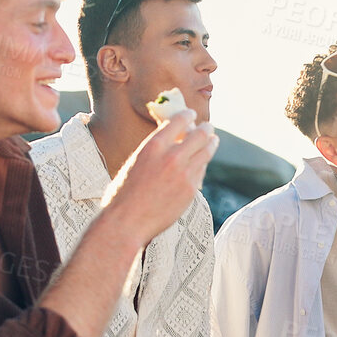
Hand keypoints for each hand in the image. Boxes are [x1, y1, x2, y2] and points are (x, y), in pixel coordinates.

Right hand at [98, 111, 217, 241]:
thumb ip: (155, 150)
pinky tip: (202, 162)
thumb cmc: (123, 193)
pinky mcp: (191, 190)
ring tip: (213, 140)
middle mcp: (171, 156)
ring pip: (206, 151)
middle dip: (205, 128)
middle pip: (199, 134)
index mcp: (153, 145)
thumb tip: (170, 139)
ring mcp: (184, 173)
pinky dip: (202, 163)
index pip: (179, 120)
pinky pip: (201, 170)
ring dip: (211, 142)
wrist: (127, 221)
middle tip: (208, 126)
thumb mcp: (135, 162)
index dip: (188, 115)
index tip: (191, 115)